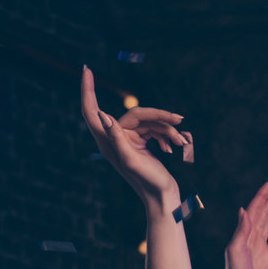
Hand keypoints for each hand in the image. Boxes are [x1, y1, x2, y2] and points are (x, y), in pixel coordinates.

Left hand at [80, 67, 192, 207]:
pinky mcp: (141, 144)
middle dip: (158, 116)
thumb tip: (102, 114)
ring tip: (181, 142)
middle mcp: (115, 139)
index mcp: (108, 141)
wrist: (164, 199)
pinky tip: (175, 146)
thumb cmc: (148, 183)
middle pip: (136, 114)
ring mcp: (129, 141)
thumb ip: (117, 138)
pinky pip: (153, 130)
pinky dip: (166, 135)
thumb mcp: (132, 160)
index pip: (91, 110)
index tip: (86, 69)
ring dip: (167, 129)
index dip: (87, 90)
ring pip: (149, 122)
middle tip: (179, 120)